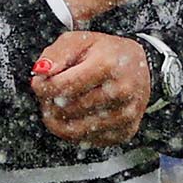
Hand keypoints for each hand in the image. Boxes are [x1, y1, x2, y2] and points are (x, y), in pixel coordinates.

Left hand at [29, 31, 150, 145]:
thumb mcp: (80, 41)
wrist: (142, 66)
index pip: (63, 86)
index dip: (43, 87)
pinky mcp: (125, 132)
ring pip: (74, 130)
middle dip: (50, 102)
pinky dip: (75, 131)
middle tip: (52, 93)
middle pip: (67, 109)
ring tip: (61, 104)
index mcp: (108, 65)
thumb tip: (40, 72)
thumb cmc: (107, 53)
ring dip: (59, 120)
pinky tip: (77, 116)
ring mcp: (126, 114)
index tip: (40, 83)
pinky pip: (87, 141)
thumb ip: (56, 54)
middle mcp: (121, 91)